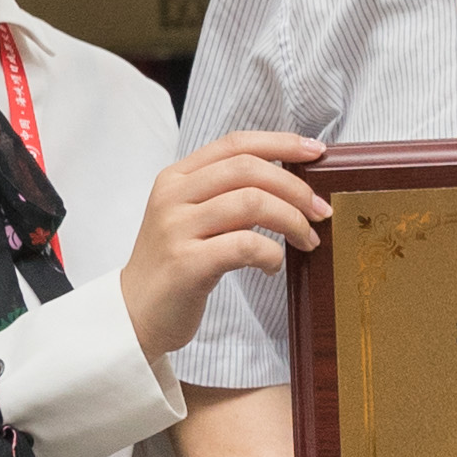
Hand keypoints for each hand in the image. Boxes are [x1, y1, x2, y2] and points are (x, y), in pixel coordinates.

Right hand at [118, 131, 326, 360]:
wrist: (135, 314)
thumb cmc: (176, 265)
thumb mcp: (193, 218)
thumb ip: (227, 194)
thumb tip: (291, 182)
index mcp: (176, 177)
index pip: (235, 144)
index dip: (281, 143)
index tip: (316, 151)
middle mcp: (173, 196)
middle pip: (249, 169)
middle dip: (296, 187)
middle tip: (320, 211)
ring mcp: (176, 229)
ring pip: (252, 203)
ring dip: (292, 221)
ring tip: (306, 240)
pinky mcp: (186, 264)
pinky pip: (246, 245)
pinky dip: (272, 254)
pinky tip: (272, 267)